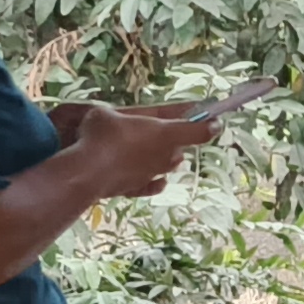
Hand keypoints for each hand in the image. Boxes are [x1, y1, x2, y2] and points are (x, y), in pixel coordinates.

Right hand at [68, 101, 222, 202]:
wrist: (87, 172)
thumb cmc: (101, 136)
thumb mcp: (105, 113)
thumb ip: (115, 115)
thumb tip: (109, 116)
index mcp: (166, 134)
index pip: (200, 131)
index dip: (210, 125)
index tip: (216, 121)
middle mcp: (165, 156)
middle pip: (180, 147)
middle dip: (175, 138)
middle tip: (161, 129)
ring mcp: (153, 175)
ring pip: (167, 165)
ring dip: (163, 157)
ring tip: (148, 149)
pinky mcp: (138, 189)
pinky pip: (153, 185)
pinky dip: (155, 181)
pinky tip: (155, 180)